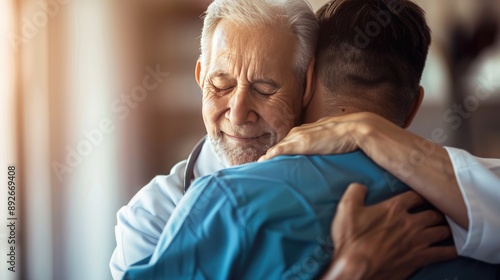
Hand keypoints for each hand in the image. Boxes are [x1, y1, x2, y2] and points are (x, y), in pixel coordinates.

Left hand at [259, 113, 368, 161]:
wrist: (358, 129)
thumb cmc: (352, 135)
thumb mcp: (337, 138)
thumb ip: (330, 143)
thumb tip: (333, 152)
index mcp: (310, 129)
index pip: (291, 140)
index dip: (283, 149)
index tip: (277, 158)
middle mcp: (301, 131)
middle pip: (281, 143)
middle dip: (272, 153)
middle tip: (263, 165)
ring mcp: (299, 137)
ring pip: (278, 147)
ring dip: (269, 156)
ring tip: (260, 166)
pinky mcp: (300, 144)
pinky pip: (279, 151)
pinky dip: (270, 157)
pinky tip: (262, 163)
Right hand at [322, 183, 456, 279]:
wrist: (356, 268)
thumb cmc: (351, 239)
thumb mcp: (346, 209)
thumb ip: (355, 192)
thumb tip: (361, 186)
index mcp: (394, 208)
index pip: (416, 195)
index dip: (420, 194)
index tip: (421, 196)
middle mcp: (410, 222)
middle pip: (433, 213)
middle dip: (436, 211)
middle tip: (436, 212)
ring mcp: (418, 241)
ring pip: (441, 231)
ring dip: (444, 228)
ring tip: (444, 228)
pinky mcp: (420, 258)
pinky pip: (444, 253)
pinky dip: (451, 250)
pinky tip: (454, 249)